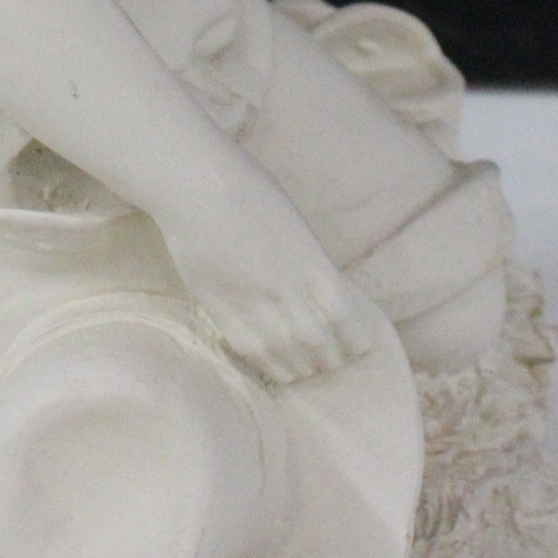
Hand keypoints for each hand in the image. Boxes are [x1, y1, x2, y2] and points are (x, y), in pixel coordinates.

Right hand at [155, 171, 379, 384]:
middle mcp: (290, 291)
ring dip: (301, 368)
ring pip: (289, 356)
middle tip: (328, 361)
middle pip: (320, 344)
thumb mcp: (295, 227)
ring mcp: (255, 304)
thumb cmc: (249, 192)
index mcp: (313, 265)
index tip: (356, 345)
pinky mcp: (223, 311)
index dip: (354, 340)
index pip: (345, 319)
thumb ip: (308, 263)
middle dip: (328, 359)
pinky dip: (269, 365)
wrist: (201, 189)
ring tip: (303, 368)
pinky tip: (274, 366)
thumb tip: (316, 291)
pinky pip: (253, 353)